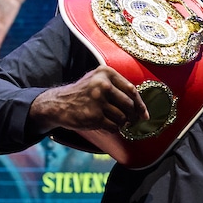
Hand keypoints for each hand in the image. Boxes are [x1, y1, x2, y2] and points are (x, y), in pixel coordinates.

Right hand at [28, 65, 147, 135]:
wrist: (58, 103)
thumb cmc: (84, 93)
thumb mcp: (98, 80)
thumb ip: (119, 88)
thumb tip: (142, 110)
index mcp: (106, 73)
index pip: (132, 90)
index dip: (140, 104)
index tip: (144, 114)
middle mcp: (102, 85)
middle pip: (129, 105)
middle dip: (132, 116)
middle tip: (130, 121)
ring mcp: (97, 101)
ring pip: (123, 118)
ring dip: (122, 123)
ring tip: (114, 121)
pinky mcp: (93, 116)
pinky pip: (114, 127)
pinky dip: (114, 129)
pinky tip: (107, 125)